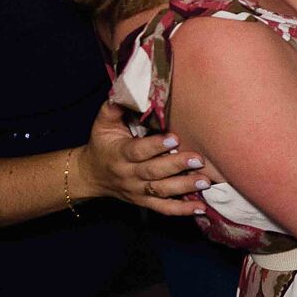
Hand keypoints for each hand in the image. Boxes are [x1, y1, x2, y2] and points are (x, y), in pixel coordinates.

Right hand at [74, 100, 209, 216]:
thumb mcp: (103, 123)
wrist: (91, 175)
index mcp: (119, 153)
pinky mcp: (144, 202)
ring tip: (205, 181)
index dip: (155, 146)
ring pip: (161, 192)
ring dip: (184, 188)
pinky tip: (201, 208)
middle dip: (176, 166)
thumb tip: (129, 86)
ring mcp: (137, 191)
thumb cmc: (103, 143)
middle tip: (198, 159)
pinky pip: (164, 209)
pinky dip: (183, 210)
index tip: (174, 138)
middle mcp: (129, 174)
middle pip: (153, 173)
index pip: (138, 151)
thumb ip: (116, 106)